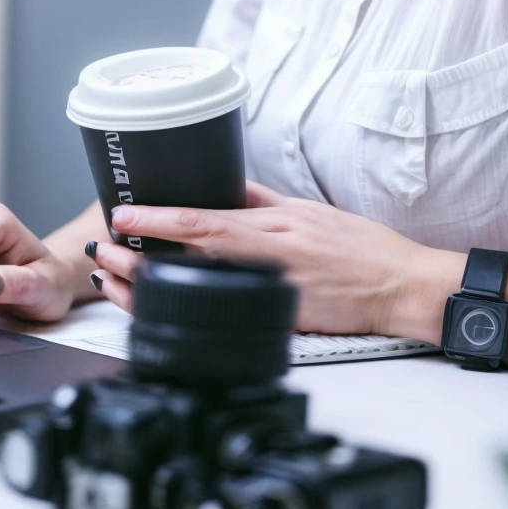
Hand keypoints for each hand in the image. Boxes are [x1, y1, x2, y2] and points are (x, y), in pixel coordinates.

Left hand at [97, 183, 460, 340]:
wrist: (403, 287)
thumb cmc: (362, 248)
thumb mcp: (308, 210)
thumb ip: (261, 200)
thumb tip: (223, 185)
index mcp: (275, 224)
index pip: (205, 217)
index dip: (159, 216)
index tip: (123, 213)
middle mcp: (271, 256)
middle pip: (193, 253)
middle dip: (141, 252)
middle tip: (104, 248)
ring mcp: (275, 292)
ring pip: (200, 288)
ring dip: (152, 285)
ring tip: (115, 279)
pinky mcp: (284, 323)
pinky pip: (225, 315)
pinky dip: (189, 312)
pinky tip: (160, 309)